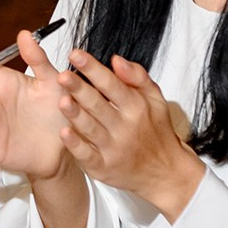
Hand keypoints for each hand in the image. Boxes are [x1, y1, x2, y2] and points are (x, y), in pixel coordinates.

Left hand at [55, 52, 204, 218]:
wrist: (166, 172)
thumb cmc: (156, 130)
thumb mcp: (156, 99)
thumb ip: (137, 76)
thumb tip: (116, 59)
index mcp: (136, 107)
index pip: (112, 84)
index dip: (93, 69)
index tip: (76, 54)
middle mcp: (125, 127)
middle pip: (98, 105)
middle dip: (80, 89)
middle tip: (62, 75)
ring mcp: (113, 149)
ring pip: (91, 129)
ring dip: (75, 115)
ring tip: (61, 100)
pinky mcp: (104, 168)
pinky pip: (87, 156)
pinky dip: (76, 145)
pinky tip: (64, 132)